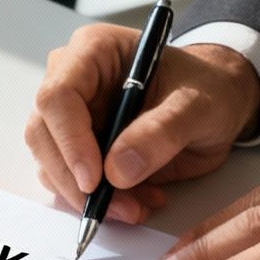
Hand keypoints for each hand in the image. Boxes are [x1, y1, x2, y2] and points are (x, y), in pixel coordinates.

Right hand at [25, 23, 259, 223]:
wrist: (215, 102)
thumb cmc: (207, 88)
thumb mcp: (197, 105)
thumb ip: (161, 131)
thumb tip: (118, 170)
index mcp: (93, 51)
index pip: (58, 95)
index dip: (70, 140)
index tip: (95, 180)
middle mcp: (71, 79)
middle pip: (44, 132)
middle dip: (76, 179)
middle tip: (120, 208)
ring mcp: (71, 115)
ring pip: (51, 162)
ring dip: (88, 196)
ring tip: (138, 205)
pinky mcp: (78, 146)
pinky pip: (69, 180)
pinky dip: (98, 201)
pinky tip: (136, 201)